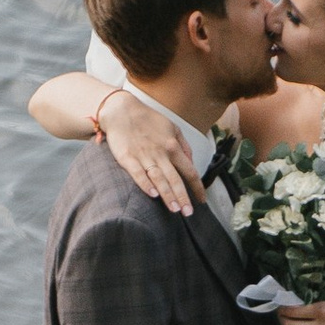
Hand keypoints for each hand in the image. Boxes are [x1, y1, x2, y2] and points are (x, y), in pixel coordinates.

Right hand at [98, 87, 199, 213]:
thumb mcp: (172, 128)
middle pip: (175, 179)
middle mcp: (161, 153)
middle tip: (188, 213)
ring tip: (175, 209)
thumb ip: (184, 146)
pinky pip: (138, 174)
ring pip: (159, 179)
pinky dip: (145, 184)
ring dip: (168, 195)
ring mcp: (144, 156)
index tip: (202, 201)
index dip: (197, 187)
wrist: (122, 110)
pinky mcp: (127, 158)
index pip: (189, 171)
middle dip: (183, 197)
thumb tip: (191, 163)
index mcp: (173, 146)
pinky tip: (152, 195)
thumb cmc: (148, 120)